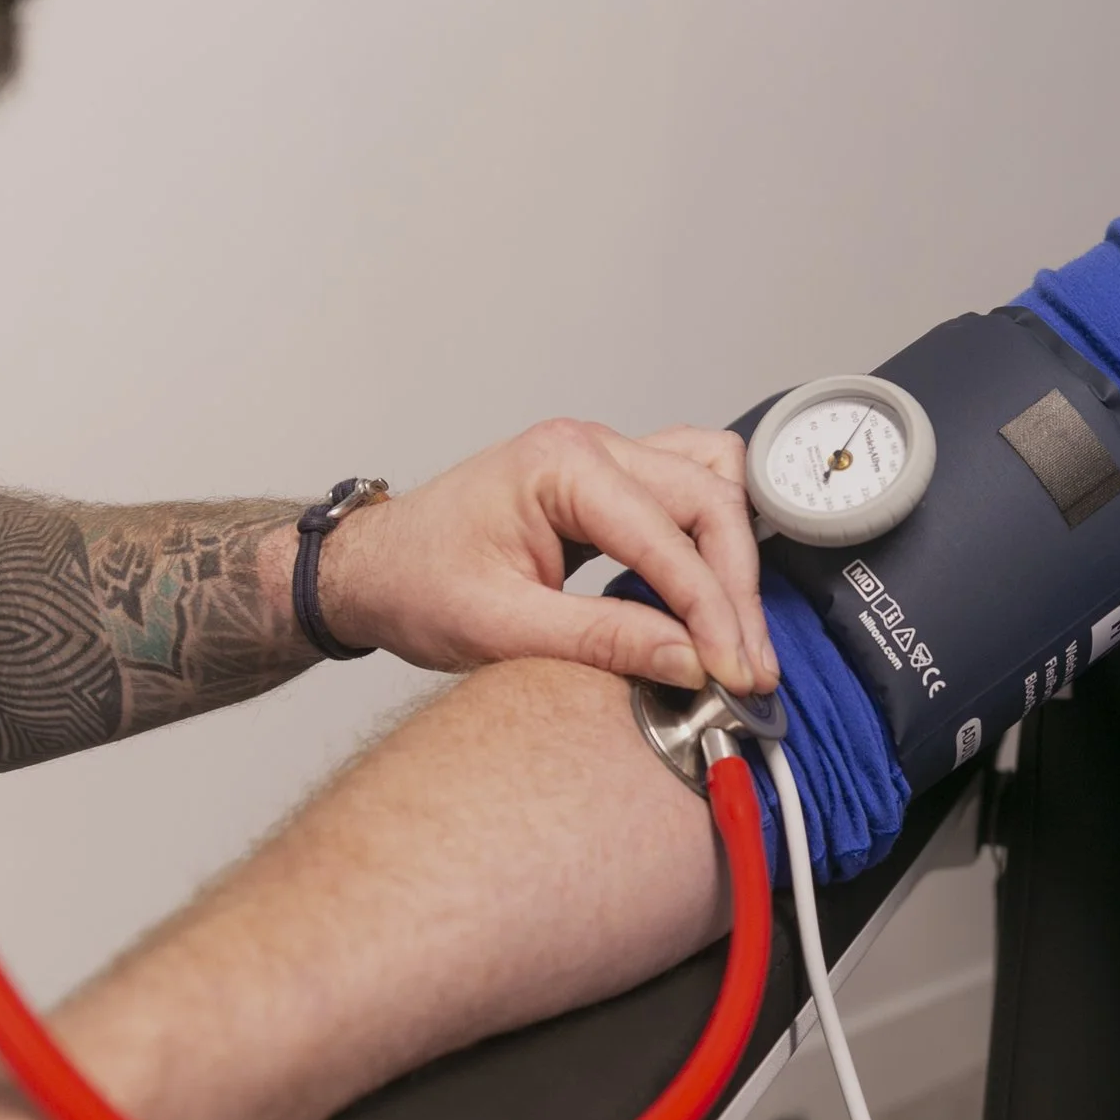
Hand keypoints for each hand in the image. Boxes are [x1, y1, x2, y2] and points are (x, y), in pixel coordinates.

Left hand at [320, 421, 778, 692]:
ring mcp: (607, 456)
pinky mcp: (613, 482)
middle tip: (746, 667)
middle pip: (709, 501)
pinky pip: (693, 486)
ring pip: (715, 480)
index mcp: (561, 465)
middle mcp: (593, 446)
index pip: (670, 536)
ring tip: (739, 632)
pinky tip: (716, 593)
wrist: (373, 568)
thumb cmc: (415, 584)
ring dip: (737, 554)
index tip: (733, 673)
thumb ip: (602, 640)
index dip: (711, 612)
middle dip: (735, 590)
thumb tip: (690, 662)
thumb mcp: (499, 628)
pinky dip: (717, 535)